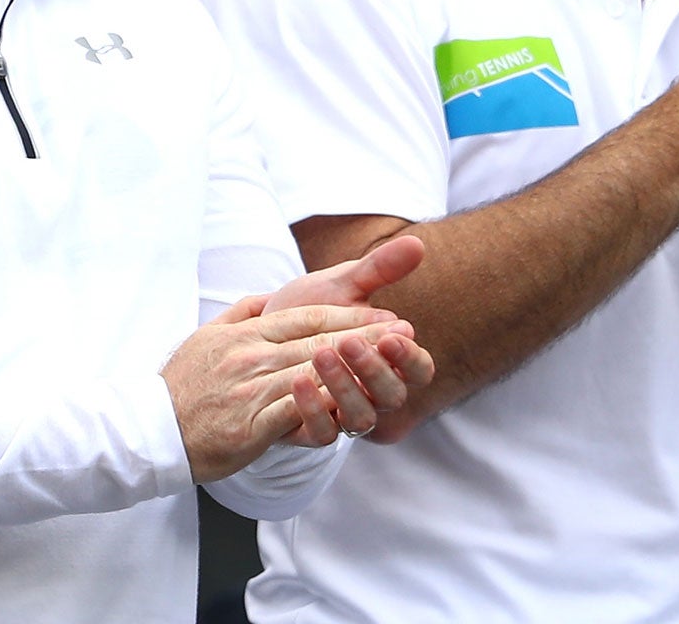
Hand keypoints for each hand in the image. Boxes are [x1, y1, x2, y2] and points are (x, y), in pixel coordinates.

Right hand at [159, 298, 418, 482]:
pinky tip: (355, 401)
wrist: (151, 429)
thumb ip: (240, 313)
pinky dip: (326, 404)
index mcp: (243, 332)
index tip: (380, 313)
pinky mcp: (251, 424)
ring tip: (390, 364)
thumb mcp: (207, 335)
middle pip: (316, 340)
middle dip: (364, 335)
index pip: (303, 317)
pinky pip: (295, 411)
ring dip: (355, 367)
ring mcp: (250, 388)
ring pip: (312, 372)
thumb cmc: (183, 384)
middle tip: (402, 330)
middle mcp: (249, 354)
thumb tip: (267, 298)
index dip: (346, 314)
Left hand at [262, 236, 433, 439]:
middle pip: (392, 397)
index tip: (395, 333)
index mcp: (389, 363)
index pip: (419, 371)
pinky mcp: (310, 429)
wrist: (259, 329)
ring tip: (320, 352)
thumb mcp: (343, 284)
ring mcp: (343, 414)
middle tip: (351, 341)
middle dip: (374, 370)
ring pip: (360, 418)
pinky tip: (296, 379)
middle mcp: (372, 395)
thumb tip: (417, 244)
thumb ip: (379, 269)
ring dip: (343, 387)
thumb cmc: (309, 307)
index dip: (410, 357)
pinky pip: (322, 434)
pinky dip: (312, 411)